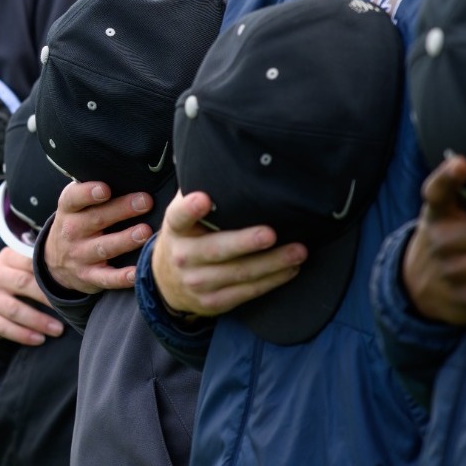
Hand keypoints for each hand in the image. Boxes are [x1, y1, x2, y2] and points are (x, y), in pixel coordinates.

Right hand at [0, 249, 65, 345]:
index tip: (70, 285)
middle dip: (47, 298)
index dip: (50, 273)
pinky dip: (23, 335)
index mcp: (6, 257)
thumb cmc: (13, 283)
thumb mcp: (21, 268)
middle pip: (23, 283)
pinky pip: (4, 327)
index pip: (29, 262)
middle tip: (68, 310)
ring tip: (58, 330)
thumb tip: (74, 272)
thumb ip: (39, 267)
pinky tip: (39, 339)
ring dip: (39, 321)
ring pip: (14, 309)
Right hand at [43, 180, 152, 295]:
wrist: (55, 262)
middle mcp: (71, 232)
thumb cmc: (76, 223)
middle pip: (96, 220)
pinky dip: (121, 278)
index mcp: (68, 210)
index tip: (105, 188)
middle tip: (145, 201)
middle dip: (121, 210)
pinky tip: (137, 273)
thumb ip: (91, 191)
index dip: (88, 193)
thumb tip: (126, 168)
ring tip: (145, 232)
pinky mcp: (89, 277)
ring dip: (125, 240)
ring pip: (103, 248)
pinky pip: (106, 278)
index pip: (74, 198)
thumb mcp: (75, 206)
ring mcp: (79, 256)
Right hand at [149, 191, 306, 318]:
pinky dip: (272, 281)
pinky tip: (290, 269)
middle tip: (270, 234)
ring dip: (272, 263)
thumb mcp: (182, 217)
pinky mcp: (214, 303)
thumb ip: (198, 195)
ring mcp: (198, 283)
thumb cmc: (186, 238)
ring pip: (240, 273)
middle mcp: (184, 257)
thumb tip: (228, 162)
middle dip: (246, 242)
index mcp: (176, 229)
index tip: (203, 199)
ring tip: (298, 252)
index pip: (179, 217)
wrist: (166, 282)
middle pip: (217, 250)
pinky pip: (247, 292)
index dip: (190, 208)